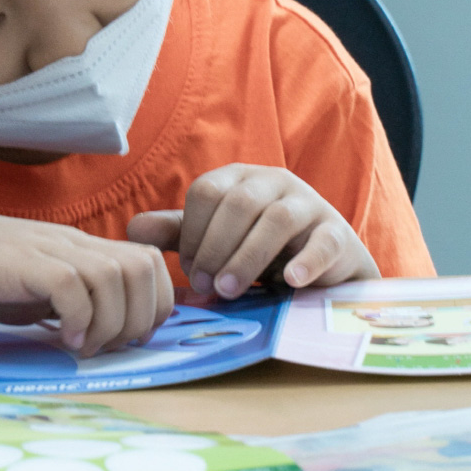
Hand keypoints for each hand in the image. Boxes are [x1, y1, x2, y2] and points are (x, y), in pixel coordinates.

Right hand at [0, 198, 172, 356]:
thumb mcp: (32, 291)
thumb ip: (67, 305)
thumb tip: (99, 338)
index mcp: (80, 250)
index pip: (149, 263)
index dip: (153, 304)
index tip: (127, 337)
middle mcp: (73, 244)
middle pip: (145, 268)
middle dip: (141, 317)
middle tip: (108, 346)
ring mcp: (48, 249)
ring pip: (117, 276)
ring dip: (109, 323)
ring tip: (81, 347)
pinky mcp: (21, 262)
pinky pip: (71, 284)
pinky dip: (77, 317)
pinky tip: (61, 338)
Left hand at [125, 164, 378, 299]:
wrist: (324, 264)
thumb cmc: (261, 248)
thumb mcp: (217, 239)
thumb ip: (178, 234)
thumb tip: (132, 230)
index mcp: (240, 178)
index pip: (206, 191)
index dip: (192, 233)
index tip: (191, 271)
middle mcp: (274, 182)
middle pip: (239, 203)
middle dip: (216, 247)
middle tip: (207, 287)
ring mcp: (309, 204)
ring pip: (278, 219)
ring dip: (249, 257)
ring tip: (231, 291)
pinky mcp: (337, 233)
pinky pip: (324, 242)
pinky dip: (307, 261)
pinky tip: (290, 282)